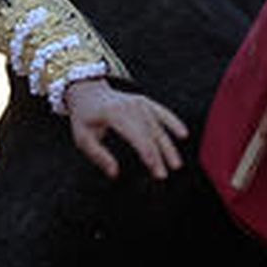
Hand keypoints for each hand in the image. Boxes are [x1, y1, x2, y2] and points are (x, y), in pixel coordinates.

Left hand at [63, 77, 186, 180]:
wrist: (88, 92)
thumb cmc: (85, 118)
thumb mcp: (82, 138)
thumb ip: (98, 155)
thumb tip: (114, 173)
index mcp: (114, 114)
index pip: (136, 136)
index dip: (148, 154)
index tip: (155, 171)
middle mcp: (130, 106)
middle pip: (149, 134)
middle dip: (159, 156)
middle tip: (164, 175)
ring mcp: (139, 102)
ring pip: (158, 126)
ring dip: (168, 146)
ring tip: (176, 164)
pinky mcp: (145, 102)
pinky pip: (162, 112)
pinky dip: (173, 122)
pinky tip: (183, 134)